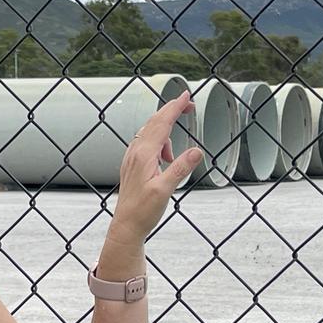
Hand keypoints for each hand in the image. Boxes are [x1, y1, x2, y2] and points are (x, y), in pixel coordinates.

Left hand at [109, 91, 202, 244]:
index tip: (186, 96)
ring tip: (173, 157)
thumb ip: (180, 168)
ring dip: (166, 132)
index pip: (162, 123)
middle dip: (172, 111)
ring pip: (150, 132)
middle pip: (155, 122)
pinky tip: (164, 159)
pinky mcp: (132, 165)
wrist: (126, 226)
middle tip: (188, 106)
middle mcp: (135, 152)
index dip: (175, 108)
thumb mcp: (165, 190)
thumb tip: (197, 151)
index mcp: (144, 154)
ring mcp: (132, 158)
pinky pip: (146, 143)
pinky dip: (158, 142)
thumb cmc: (143, 211)